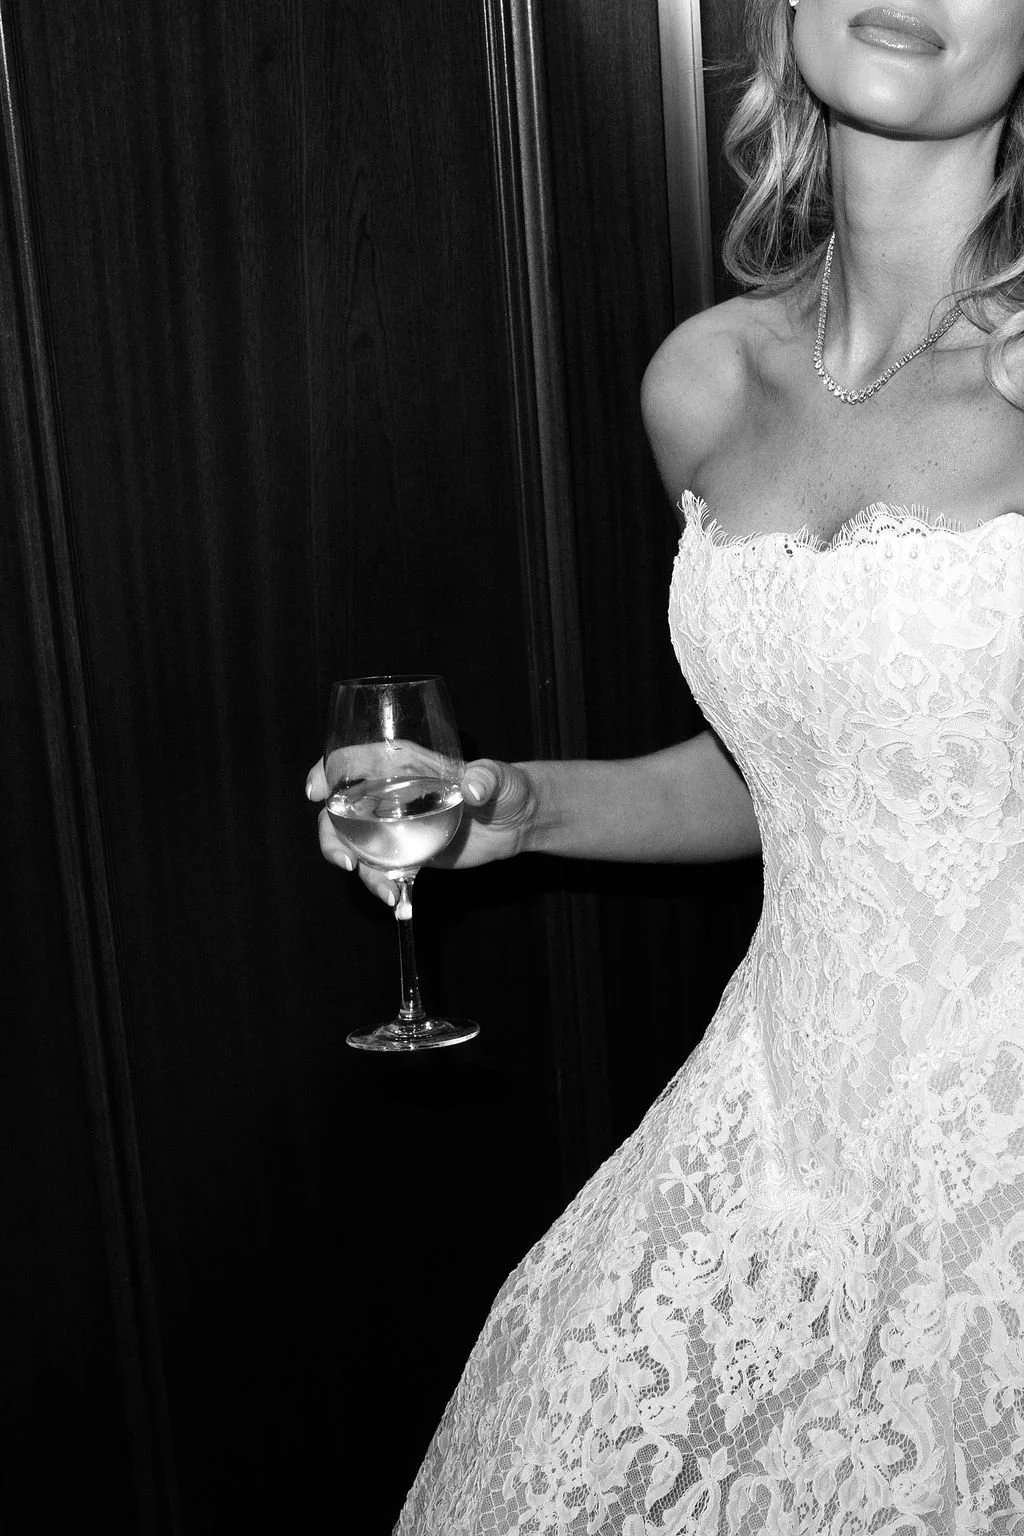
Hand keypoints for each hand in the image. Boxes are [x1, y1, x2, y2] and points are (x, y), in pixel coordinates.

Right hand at [305, 756, 536, 904]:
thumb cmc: (506, 787)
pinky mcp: (406, 852)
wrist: (516, 823)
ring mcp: (393, 825)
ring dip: (360, 870)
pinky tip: (397, 900)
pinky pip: (380, 868)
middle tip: (346, 862)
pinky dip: (382, 885)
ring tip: (386, 891)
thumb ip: (486, 779)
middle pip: (339, 810)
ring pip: (353, 844)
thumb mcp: (498, 779)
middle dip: (331, 836)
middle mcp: (388, 793)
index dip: (327, 772)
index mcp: (401, 764)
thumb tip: (473, 787)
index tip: (316, 792)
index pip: (353, 760)